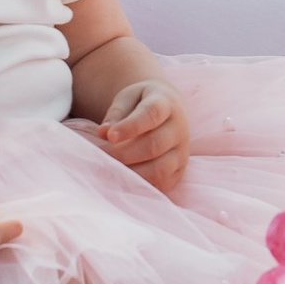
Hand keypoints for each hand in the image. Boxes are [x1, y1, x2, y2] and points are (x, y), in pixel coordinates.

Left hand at [91, 76, 189, 195]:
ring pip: (160, 169)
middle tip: (102, 155)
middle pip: (154, 145)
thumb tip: (103, 133)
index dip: (130, 127)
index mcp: (166, 104)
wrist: (167, 110)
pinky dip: (142, 185)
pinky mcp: (179, 171)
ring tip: (112, 169)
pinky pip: (162, 184)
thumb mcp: (128, 98)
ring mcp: (182, 152)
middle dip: (124, 154)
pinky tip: (125, 179)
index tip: (110, 136)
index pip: (151, 114)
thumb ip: (116, 113)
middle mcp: (179, 128)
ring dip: (132, 173)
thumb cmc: (141, 103)